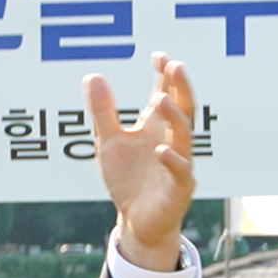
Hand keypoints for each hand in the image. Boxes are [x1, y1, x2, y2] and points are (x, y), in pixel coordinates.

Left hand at [88, 54, 199, 265]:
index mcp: (157, 127)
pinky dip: (172, 160)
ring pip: (184, 137)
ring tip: (160, 99)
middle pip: (183, 109)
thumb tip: (93, 75)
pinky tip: (161, 150)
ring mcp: (178, 163)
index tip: (159, 56)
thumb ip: (103, 111)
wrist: (137, 220)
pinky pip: (180, 172)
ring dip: (174, 118)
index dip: (165, 76)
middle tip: (174, 66)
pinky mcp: (178, 188)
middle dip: (180, 88)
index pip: (167, 95)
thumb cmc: (128, 178)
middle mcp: (171, 140)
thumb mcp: (109, 141)